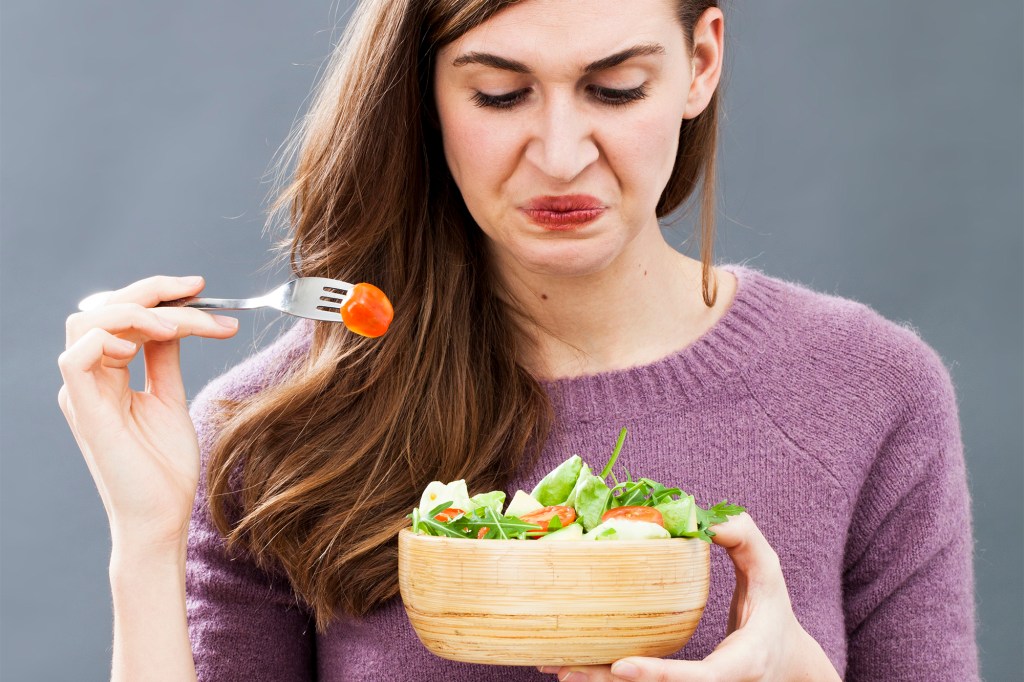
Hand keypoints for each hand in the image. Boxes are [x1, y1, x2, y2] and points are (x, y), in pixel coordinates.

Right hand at [58, 275, 239, 556]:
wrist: (164, 517)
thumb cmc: (165, 468)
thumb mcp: (170, 399)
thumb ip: (165, 359)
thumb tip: (176, 322)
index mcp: (107, 376)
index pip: (120, 315)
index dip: (157, 294)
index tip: (201, 289)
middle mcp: (89, 380)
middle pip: (102, 308)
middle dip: (152, 291)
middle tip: (197, 291)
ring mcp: (83, 395)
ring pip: (87, 322)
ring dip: (137, 312)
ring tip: (177, 326)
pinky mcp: (86, 412)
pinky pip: (75, 358)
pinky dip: (108, 340)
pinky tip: (142, 349)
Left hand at [539, 513, 839, 681]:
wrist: (784, 667)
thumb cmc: (774, 616)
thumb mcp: (769, 576)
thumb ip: (746, 543)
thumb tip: (712, 518)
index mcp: (737, 668)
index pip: (697, 679)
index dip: (659, 675)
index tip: (622, 666)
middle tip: (562, 669)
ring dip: (594, 681)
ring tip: (551, 666)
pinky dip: (602, 673)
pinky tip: (568, 662)